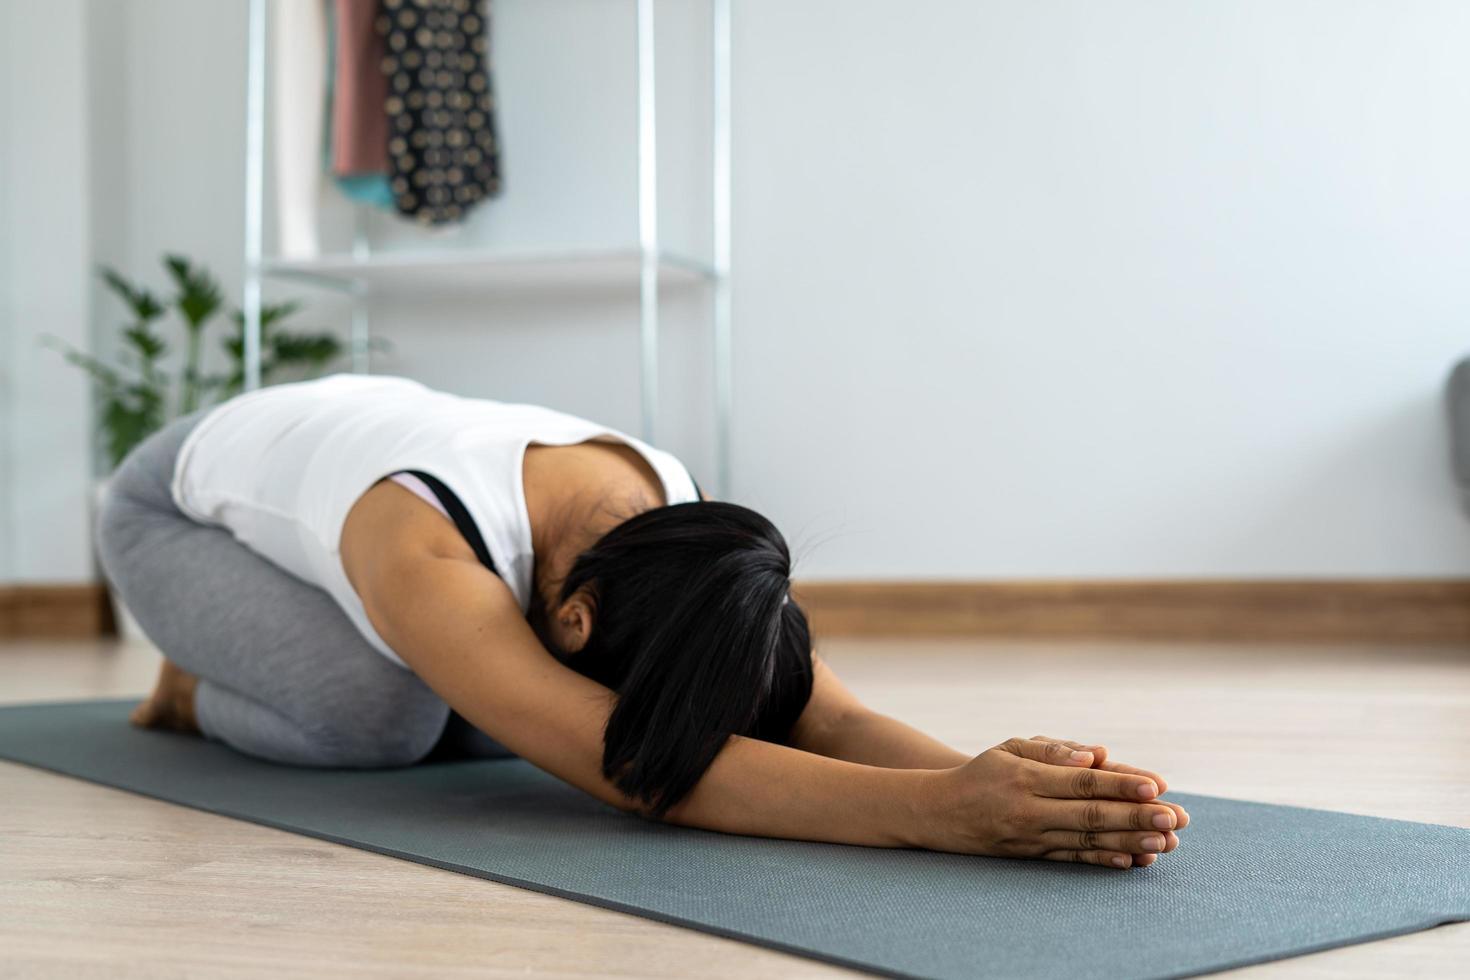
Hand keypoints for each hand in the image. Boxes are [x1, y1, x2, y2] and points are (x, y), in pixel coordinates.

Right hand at [920, 736, 1188, 868]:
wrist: (939, 812)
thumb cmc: (982, 772)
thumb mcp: (1009, 748)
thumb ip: (1052, 749)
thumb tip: (1094, 755)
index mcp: (1026, 776)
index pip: (1082, 782)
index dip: (1121, 784)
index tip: (1156, 786)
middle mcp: (1030, 810)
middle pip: (1091, 815)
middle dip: (1137, 817)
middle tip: (1177, 817)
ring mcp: (1031, 838)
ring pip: (1087, 842)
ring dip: (1130, 842)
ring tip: (1167, 841)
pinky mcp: (1032, 856)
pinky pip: (1073, 861)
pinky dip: (1104, 862)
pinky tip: (1132, 860)